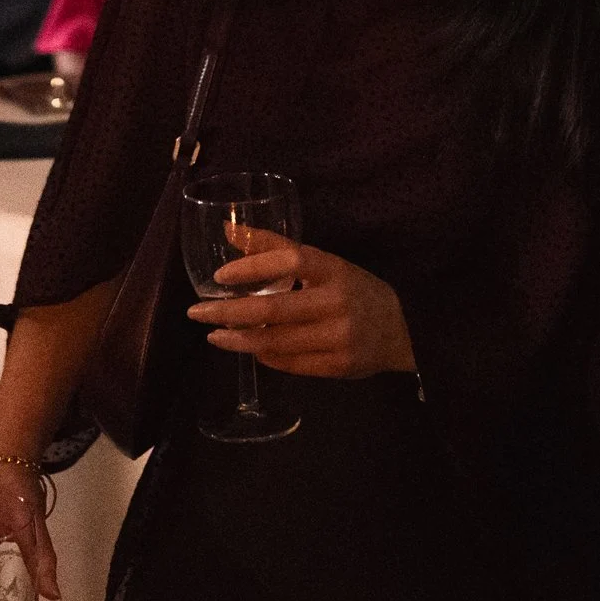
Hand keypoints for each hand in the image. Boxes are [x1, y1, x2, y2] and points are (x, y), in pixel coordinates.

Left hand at [186, 232, 417, 378]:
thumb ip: (278, 249)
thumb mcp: (325, 264)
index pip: (291, 260)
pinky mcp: (338, 367)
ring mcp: (339, 338)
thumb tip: (229, 234)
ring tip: (214, 334)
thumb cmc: (355, 290)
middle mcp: (337, 302)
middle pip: (274, 309)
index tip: (220, 275)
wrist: (403, 330)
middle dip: (228, 312)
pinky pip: (290, 364)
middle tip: (196, 312)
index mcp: (336, 269)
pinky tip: (249, 348)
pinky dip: (264, 356)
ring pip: (276, 342)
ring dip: (238, 339)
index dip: (253, 265)